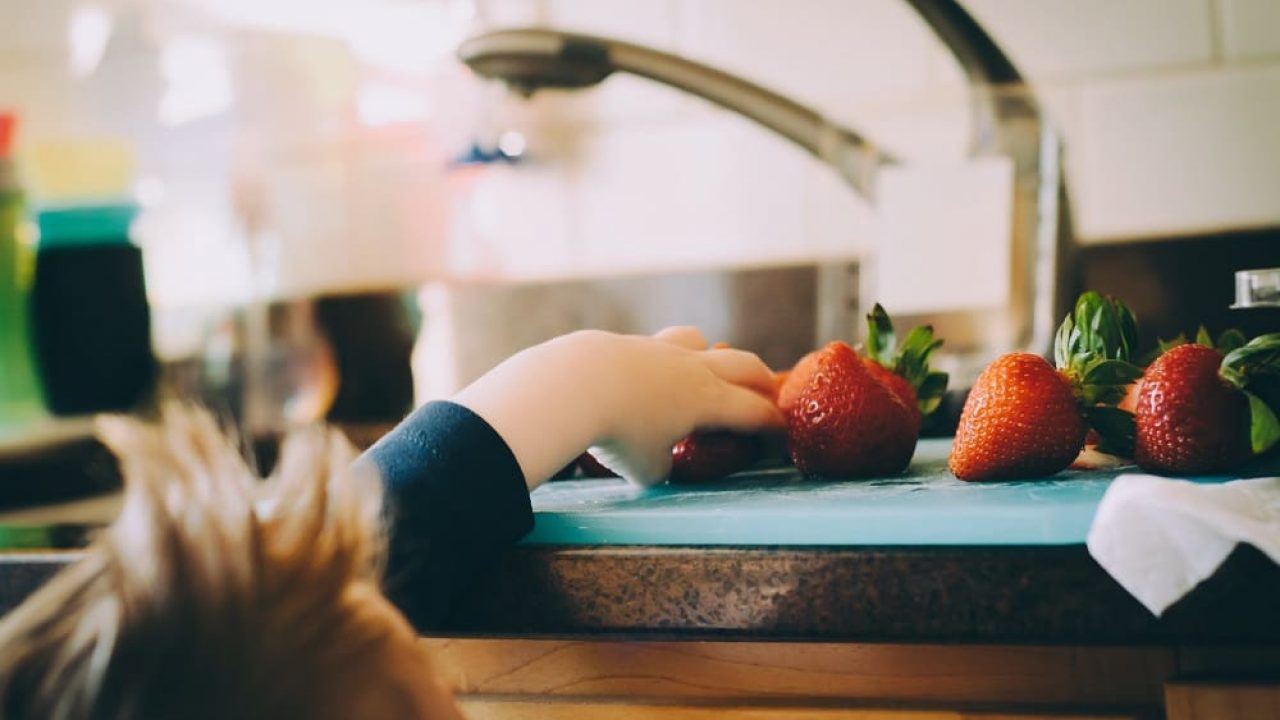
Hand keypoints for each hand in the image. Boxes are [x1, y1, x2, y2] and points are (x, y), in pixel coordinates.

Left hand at [451, 327, 782, 487]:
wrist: (574, 385)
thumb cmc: (617, 434)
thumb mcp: (646, 469)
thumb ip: (661, 467)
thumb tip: (658, 463)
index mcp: (709, 401)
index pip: (755, 412)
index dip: (774, 425)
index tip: (783, 433)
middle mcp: (692, 369)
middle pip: (743, 365)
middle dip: (761, 380)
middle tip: (768, 392)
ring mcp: (660, 350)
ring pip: (699, 341)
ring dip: (711, 354)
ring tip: (706, 369)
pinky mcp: (628, 343)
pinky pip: (657, 345)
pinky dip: (663, 359)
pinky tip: (647, 374)